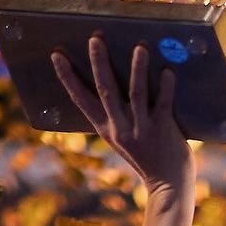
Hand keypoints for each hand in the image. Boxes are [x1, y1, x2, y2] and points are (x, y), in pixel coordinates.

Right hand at [51, 37, 194, 196]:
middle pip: (106, 91)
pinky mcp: (163, 131)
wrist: (168, 186)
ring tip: (139, 48)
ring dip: (137, 69)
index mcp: (106, 128)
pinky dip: (166, 87)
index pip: (81, 100)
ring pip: (136, 94)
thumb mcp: (122, 139)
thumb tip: (110, 80)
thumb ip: (115, 116)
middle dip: (99, 64)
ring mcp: (142, 130)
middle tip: (95, 39)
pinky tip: (168, 71)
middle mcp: (120, 128)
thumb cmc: (146, 157)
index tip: (56, 56)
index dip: (67, 78)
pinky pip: (163, 105)